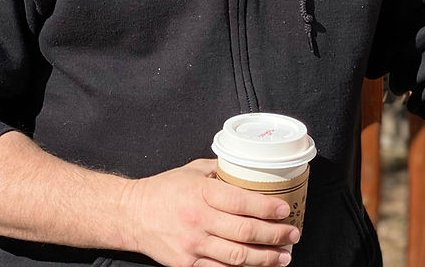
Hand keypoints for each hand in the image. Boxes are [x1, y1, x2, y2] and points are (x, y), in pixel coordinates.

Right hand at [123, 158, 299, 266]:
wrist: (131, 215)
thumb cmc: (164, 189)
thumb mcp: (192, 171)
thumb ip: (220, 170)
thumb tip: (249, 168)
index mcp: (202, 193)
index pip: (242, 202)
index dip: (268, 208)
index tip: (286, 211)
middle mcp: (198, 220)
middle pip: (245, 232)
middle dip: (275, 235)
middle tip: (293, 235)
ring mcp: (193, 245)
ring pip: (237, 256)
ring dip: (265, 258)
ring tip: (283, 256)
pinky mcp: (186, 264)